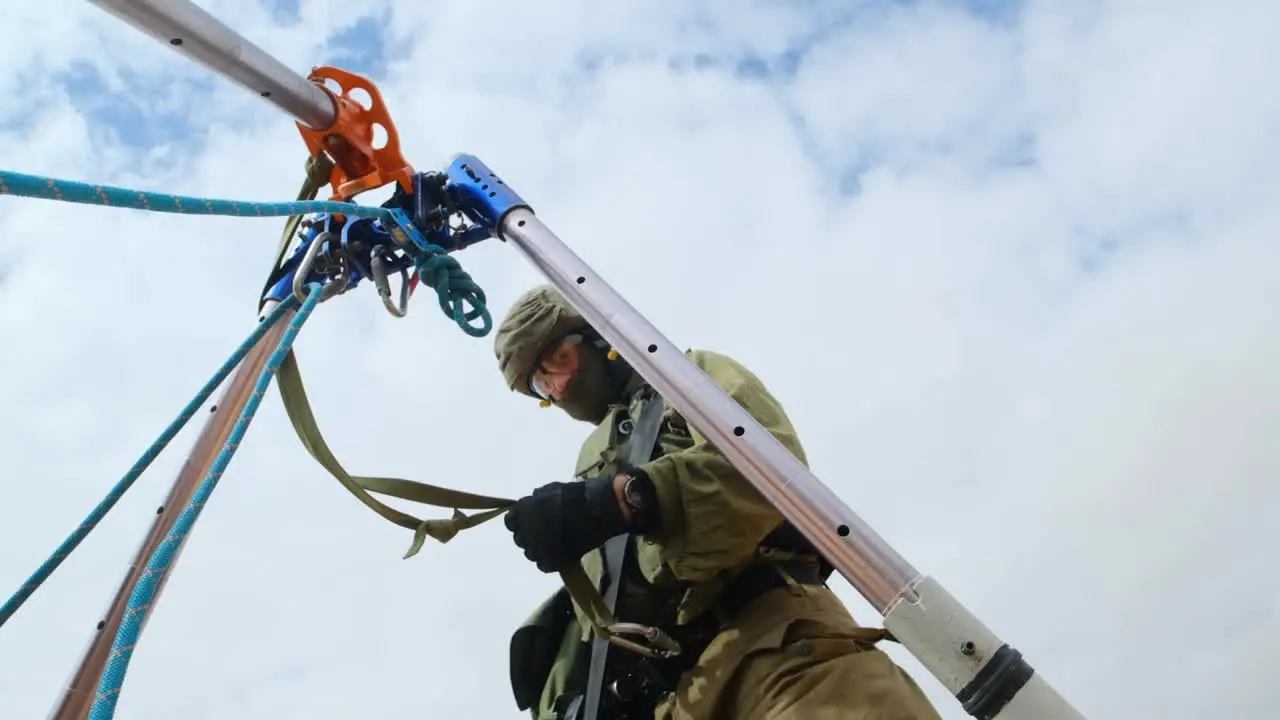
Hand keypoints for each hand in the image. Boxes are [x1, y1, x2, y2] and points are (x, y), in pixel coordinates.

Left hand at [504, 475, 629, 572]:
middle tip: (544, 532)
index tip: (529, 521)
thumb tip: (533, 501)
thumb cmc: (574, 495)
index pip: (510, 522)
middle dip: (529, 535)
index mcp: (522, 512)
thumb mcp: (551, 489)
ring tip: (554, 543)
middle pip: (520, 539)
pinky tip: (560, 553)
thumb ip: (537, 498)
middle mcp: (525, 532)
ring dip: (539, 549)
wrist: (595, 512)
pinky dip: (549, 560)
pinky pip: (543, 565)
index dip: (520, 522)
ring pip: (530, 553)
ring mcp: (538, 549)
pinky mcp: (551, 562)